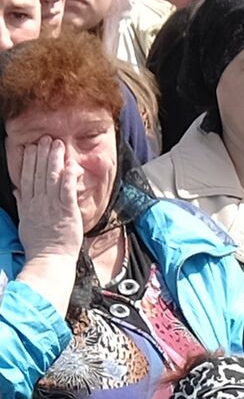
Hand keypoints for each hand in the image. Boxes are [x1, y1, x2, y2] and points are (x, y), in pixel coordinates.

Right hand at [14, 138, 82, 260]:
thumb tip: (17, 191)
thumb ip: (22, 204)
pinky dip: (68, 176)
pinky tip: (70, 164)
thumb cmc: (38, 244)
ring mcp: (52, 206)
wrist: (49, 259)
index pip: (26, 178)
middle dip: (42, 154)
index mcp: (28, 205)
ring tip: (57, 145)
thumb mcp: (25, 222)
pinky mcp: (67, 212)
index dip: (29, 161)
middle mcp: (38, 202)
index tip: (30, 148)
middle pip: (38, 173)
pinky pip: (66, 190)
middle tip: (45, 139)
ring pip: (51, 178)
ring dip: (54, 159)